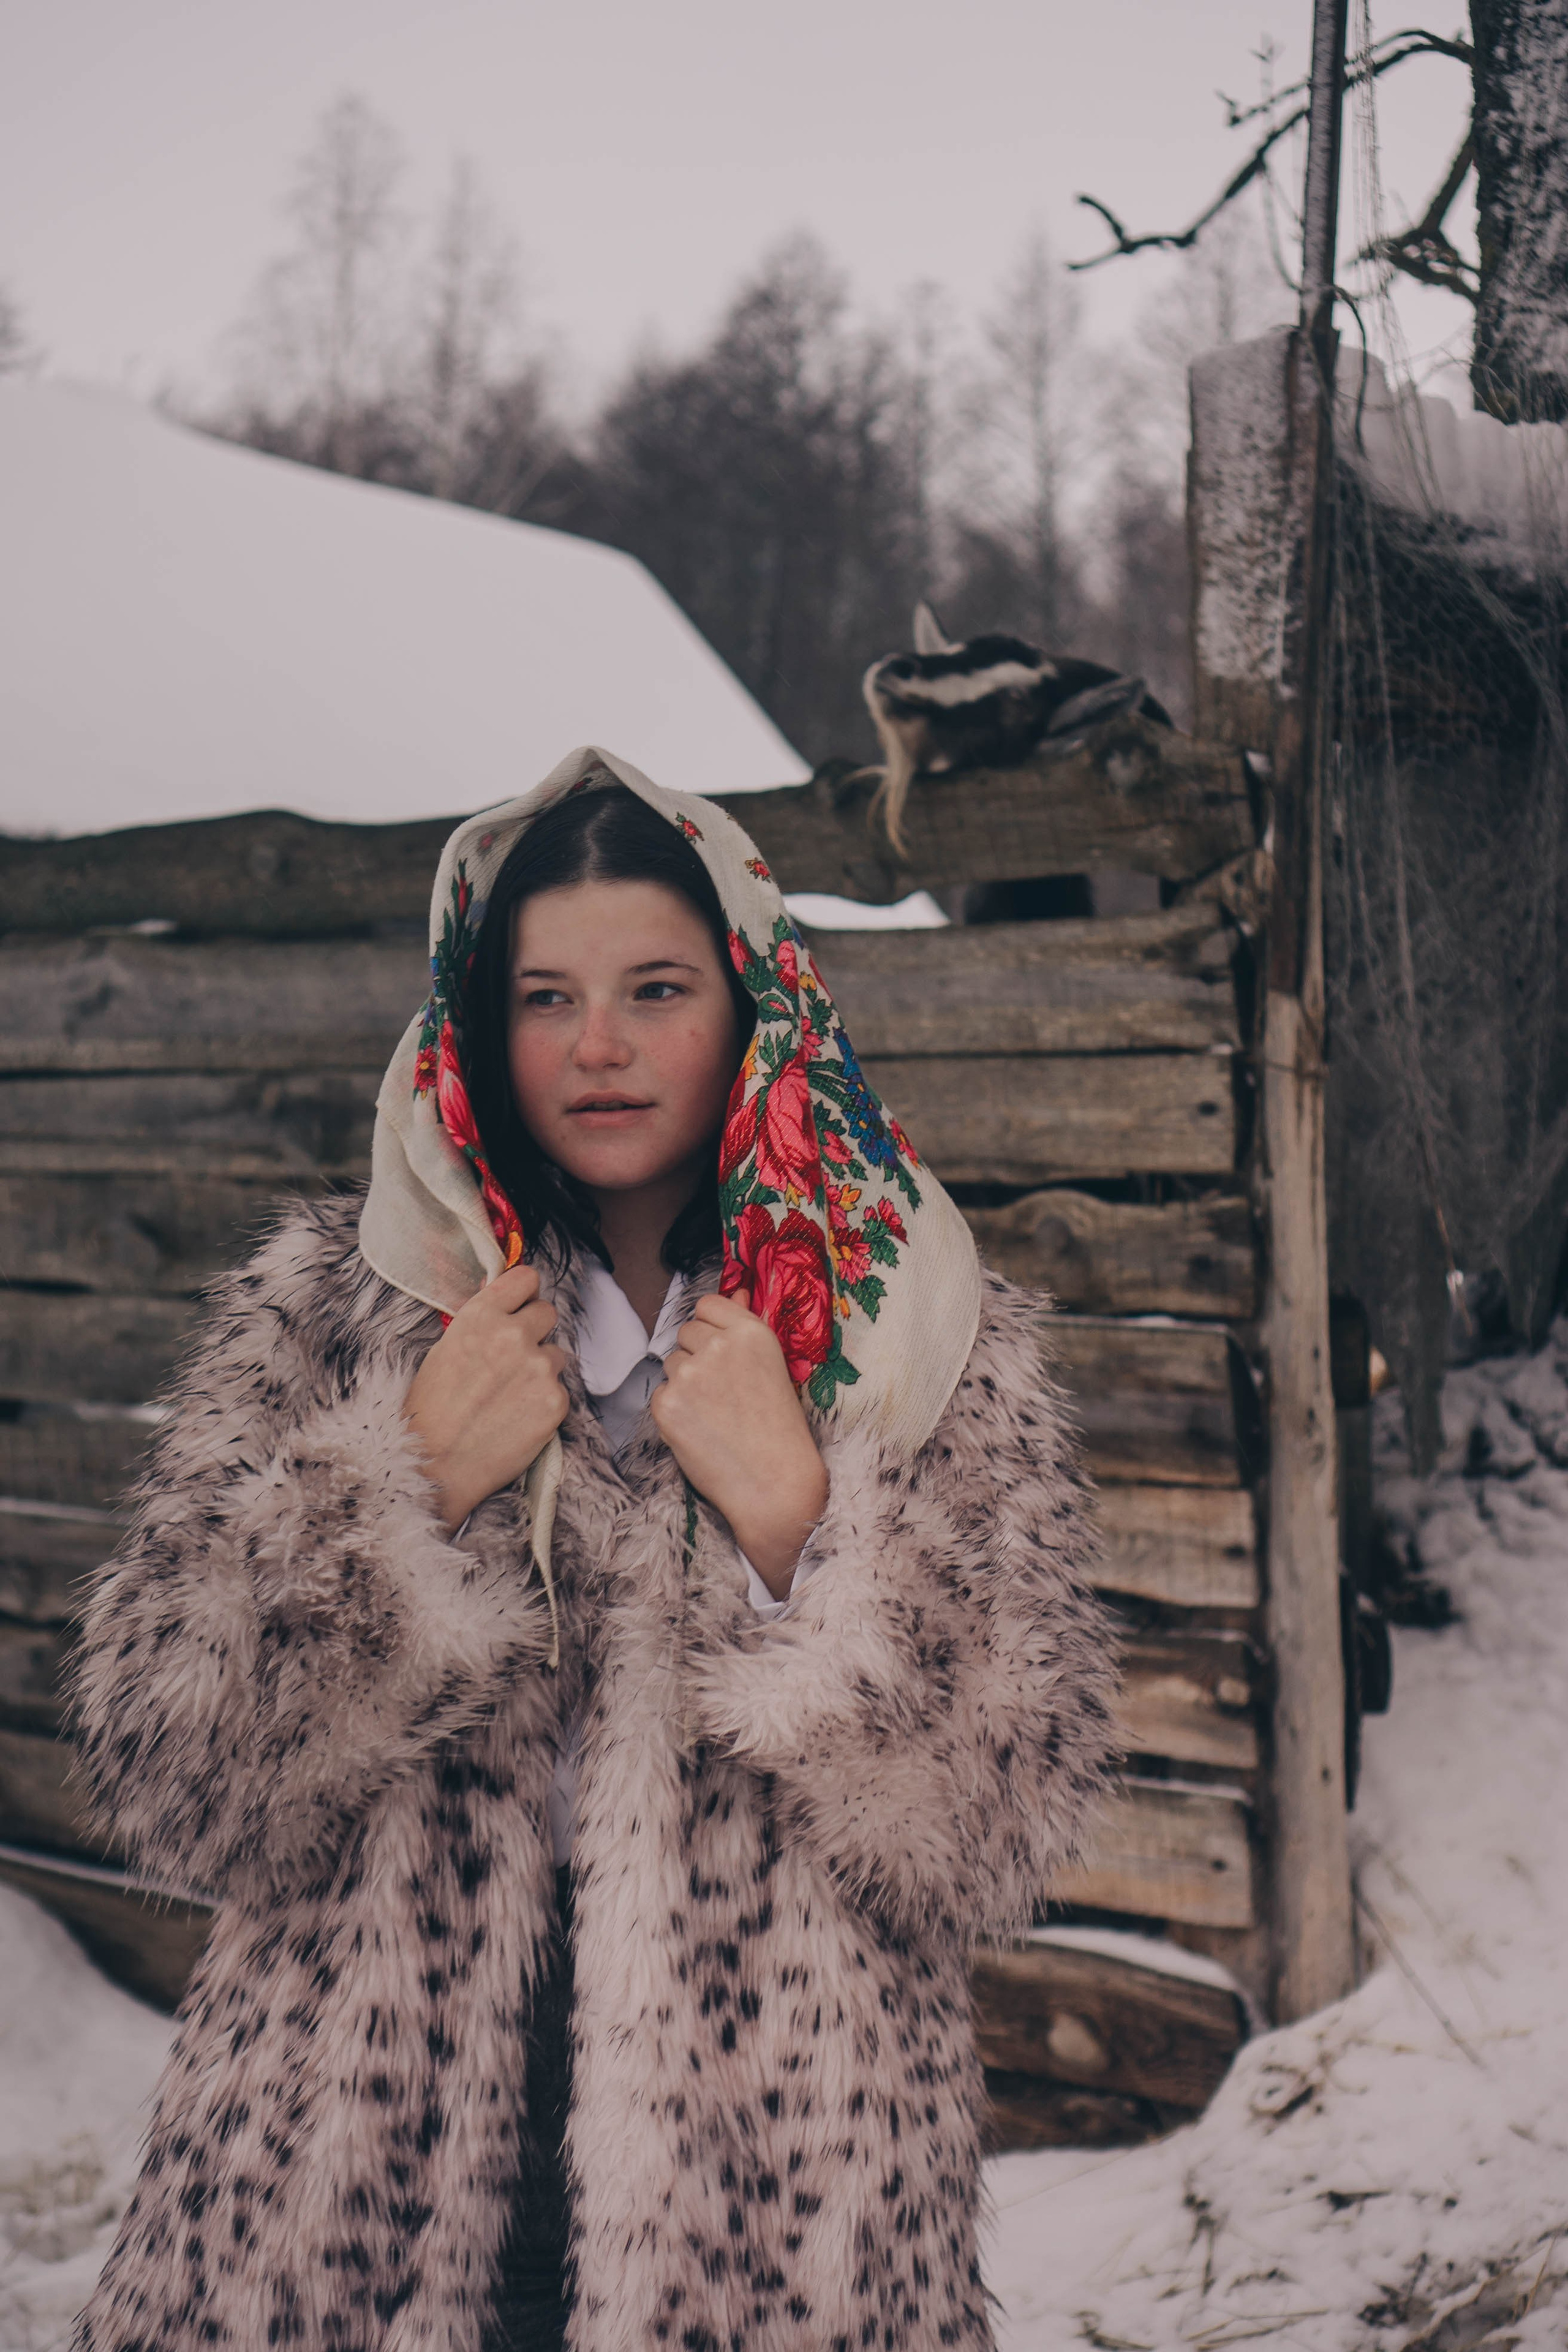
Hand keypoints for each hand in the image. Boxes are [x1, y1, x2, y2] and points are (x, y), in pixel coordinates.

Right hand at [403, 1264, 568, 1531]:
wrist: (434, 1465)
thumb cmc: (430, 1410)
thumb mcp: (445, 1349)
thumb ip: (480, 1323)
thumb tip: (505, 1302)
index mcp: (481, 1316)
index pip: (526, 1278)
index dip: (524, 1293)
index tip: (521, 1305)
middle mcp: (514, 1335)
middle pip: (547, 1312)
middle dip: (534, 1331)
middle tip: (513, 1357)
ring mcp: (539, 1368)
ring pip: (556, 1354)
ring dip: (540, 1369)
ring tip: (509, 1396)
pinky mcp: (556, 1401)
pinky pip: (559, 1390)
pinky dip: (543, 1402)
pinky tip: (517, 1418)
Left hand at [650, 1292, 828, 1598]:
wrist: (774, 1483)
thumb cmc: (779, 1427)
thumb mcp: (772, 1365)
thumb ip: (747, 1324)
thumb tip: (736, 1289)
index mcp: (750, 1332)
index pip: (707, 1305)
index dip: (711, 1328)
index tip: (722, 1352)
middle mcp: (717, 1346)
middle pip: (685, 1332)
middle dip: (697, 1356)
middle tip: (723, 1392)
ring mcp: (689, 1374)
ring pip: (671, 1363)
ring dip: (685, 1383)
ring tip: (716, 1414)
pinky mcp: (666, 1404)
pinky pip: (660, 1394)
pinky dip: (674, 1411)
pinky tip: (701, 1430)